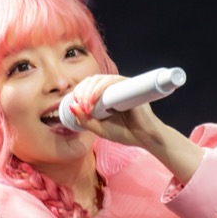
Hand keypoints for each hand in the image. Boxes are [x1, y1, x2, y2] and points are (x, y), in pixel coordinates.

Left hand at [69, 74, 205, 183]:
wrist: (145, 138)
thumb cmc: (125, 133)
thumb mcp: (99, 129)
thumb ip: (85, 120)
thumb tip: (71, 106)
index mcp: (105, 96)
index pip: (88, 86)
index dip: (79, 92)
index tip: (75, 104)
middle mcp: (113, 89)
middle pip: (92, 80)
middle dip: (82, 91)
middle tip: (80, 106)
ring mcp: (122, 86)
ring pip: (101, 79)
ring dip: (89, 90)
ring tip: (87, 105)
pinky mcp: (129, 86)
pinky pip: (113, 80)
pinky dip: (100, 88)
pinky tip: (94, 99)